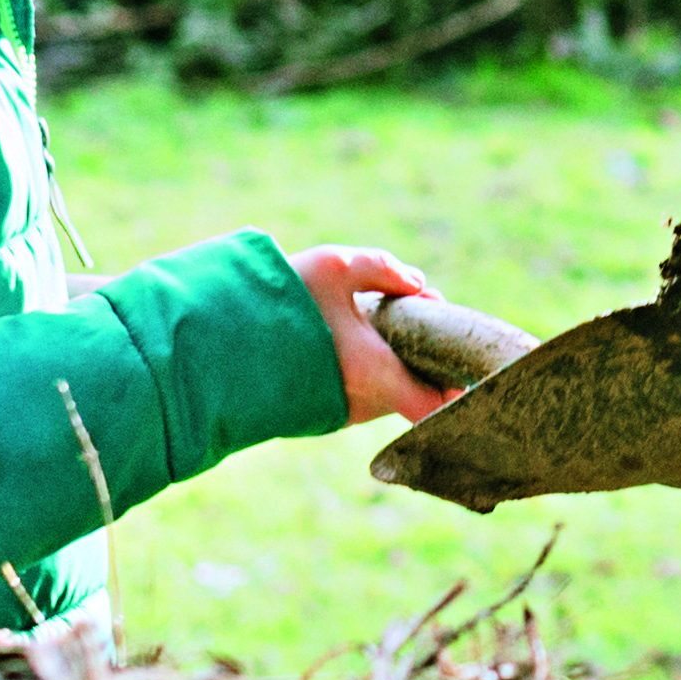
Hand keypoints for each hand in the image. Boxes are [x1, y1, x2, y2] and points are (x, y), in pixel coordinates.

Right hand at [292, 244, 453, 428]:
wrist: (210, 342)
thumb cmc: (277, 301)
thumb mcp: (334, 265)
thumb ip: (382, 268)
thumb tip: (420, 284)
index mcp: (376, 374)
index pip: (436, 404)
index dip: (460, 390)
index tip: (470, 367)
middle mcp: (361, 403)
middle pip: (415, 393)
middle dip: (425, 357)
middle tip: (421, 314)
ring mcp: (338, 412)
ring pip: (387, 393)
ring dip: (395, 363)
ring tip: (386, 320)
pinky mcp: (317, 413)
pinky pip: (359, 395)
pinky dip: (368, 372)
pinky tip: (354, 339)